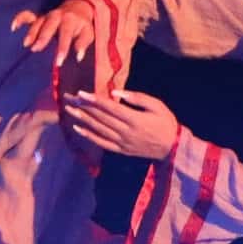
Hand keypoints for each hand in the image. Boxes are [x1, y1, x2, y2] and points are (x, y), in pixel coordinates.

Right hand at [16, 0, 99, 60]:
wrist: (77, 7)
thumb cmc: (82, 24)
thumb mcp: (88, 33)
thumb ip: (83, 43)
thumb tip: (78, 55)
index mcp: (70, 20)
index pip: (65, 35)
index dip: (62, 48)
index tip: (58, 62)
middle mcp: (56, 16)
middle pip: (48, 26)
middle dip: (42, 37)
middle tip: (36, 48)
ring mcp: (46, 16)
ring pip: (37, 22)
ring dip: (31, 33)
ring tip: (26, 44)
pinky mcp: (39, 16)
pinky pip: (28, 16)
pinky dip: (20, 19)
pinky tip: (14, 27)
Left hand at [63, 88, 179, 159]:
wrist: (173, 148)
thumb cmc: (166, 122)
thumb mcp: (157, 105)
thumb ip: (136, 98)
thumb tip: (115, 93)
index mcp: (134, 119)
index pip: (109, 108)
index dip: (93, 100)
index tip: (80, 93)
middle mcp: (125, 132)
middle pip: (100, 117)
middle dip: (83, 107)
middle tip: (69, 98)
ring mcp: (122, 142)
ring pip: (98, 129)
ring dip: (82, 119)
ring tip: (69, 110)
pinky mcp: (121, 150)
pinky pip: (102, 143)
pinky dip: (89, 136)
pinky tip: (78, 128)